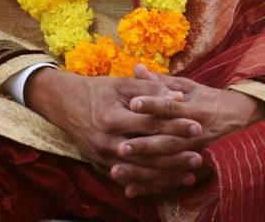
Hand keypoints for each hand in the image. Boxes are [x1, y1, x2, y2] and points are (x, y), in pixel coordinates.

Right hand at [25, 68, 201, 195]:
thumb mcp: (120, 84)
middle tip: (200, 150)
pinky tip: (174, 179)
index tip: (197, 125)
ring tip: (193, 167)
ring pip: (144, 171)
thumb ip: (148, 89)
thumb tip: (178, 95)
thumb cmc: (95, 91)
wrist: (64, 104)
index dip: (175, 125)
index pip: (150, 125)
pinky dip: (155, 182)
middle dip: (177, 152)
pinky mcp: (102, 168)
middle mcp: (106, 141)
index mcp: (110, 118)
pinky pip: (133, 180)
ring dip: (171, 171)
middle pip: (149, 152)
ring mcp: (103, 158)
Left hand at [113, 66, 264, 198]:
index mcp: (192, 110)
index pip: (170, 107)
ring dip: (141, 170)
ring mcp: (192, 151)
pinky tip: (130, 191)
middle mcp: (193, 134)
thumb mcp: (184, 85)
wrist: (232, 115)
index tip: (131, 104)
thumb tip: (137, 68)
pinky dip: (149, 187)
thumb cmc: (202, 96)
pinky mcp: (189, 165)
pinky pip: (168, 179)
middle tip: (120, 147)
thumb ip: (159, 81)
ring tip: (116, 171)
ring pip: (165, 164)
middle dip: (143, 146)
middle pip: (166, 141)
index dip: (151, 104)